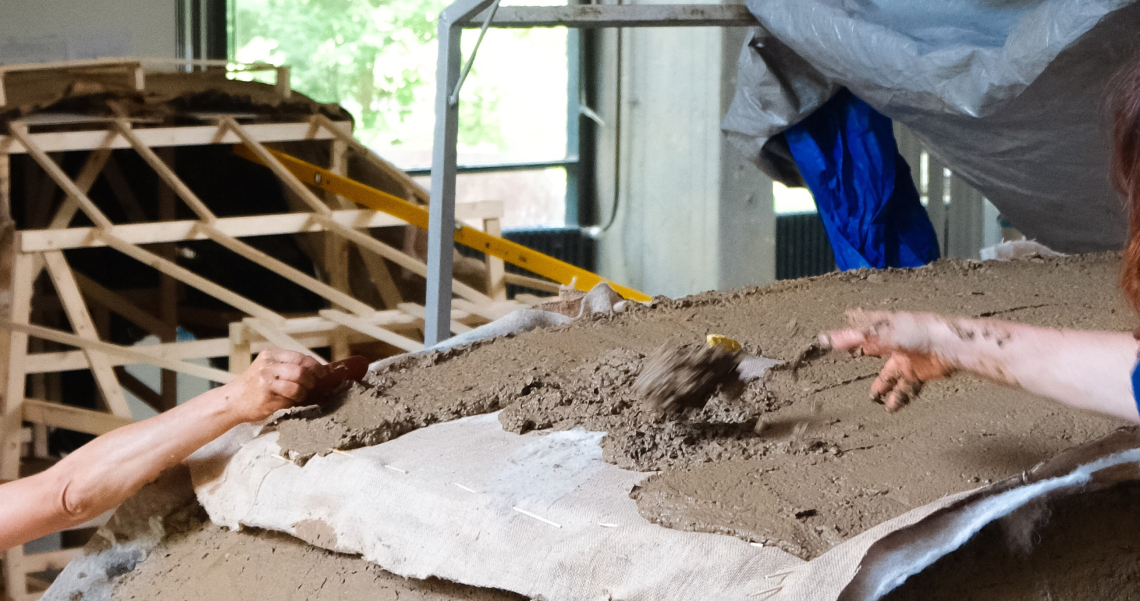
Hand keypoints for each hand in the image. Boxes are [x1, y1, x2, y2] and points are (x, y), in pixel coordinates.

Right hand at [221, 349, 327, 422]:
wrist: (232, 400)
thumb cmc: (253, 384)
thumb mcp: (267, 367)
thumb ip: (287, 365)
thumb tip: (316, 369)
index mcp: (270, 356)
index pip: (300, 358)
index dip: (315, 366)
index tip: (322, 373)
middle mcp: (268, 367)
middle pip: (301, 373)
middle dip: (310, 382)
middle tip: (310, 387)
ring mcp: (267, 383)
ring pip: (297, 388)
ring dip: (302, 394)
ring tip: (298, 396)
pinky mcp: (267, 399)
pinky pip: (289, 401)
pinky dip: (292, 403)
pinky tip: (285, 402)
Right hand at [822, 310, 958, 411]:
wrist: (952, 347)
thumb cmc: (919, 332)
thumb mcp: (882, 333)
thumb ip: (853, 338)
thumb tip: (825, 338)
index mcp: (885, 328)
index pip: (862, 330)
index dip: (849, 335)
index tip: (835, 340)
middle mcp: (895, 342)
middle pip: (875, 351)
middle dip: (863, 357)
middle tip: (851, 364)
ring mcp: (907, 359)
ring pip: (890, 375)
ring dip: (882, 387)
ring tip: (873, 398)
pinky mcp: (920, 373)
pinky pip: (907, 388)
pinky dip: (899, 398)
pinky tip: (890, 408)